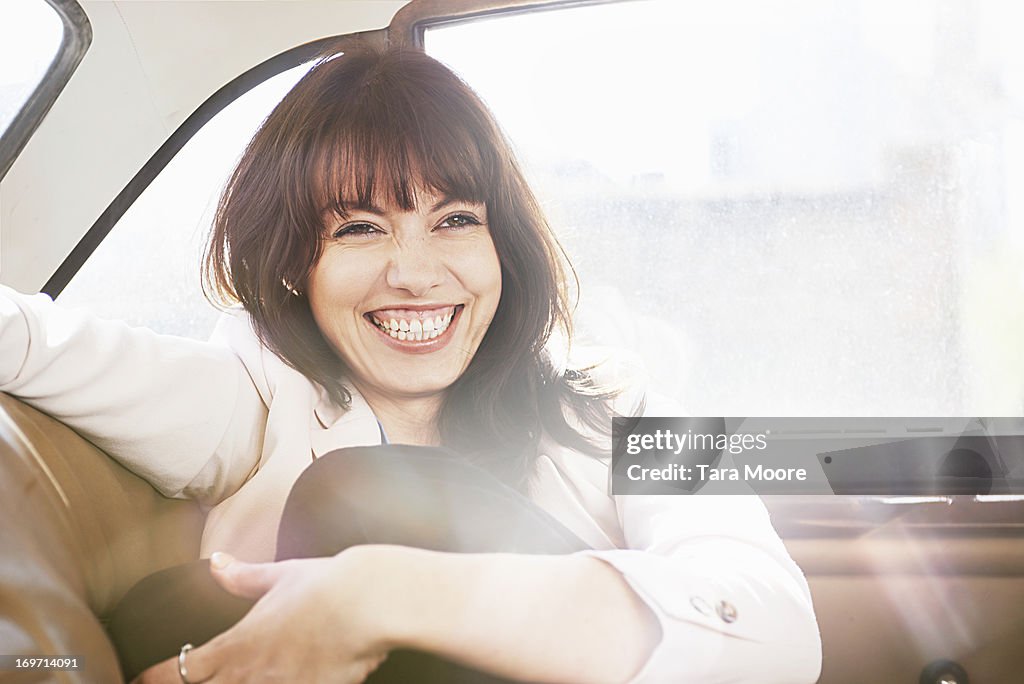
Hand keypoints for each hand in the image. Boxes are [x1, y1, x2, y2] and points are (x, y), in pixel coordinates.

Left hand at [131, 550, 388, 682]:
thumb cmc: (326, 584)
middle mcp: (251, 677)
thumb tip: (216, 563)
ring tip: (242, 681)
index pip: (177, 672)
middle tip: (184, 682)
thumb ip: (243, 577)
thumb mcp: (280, 576)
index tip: (138, 680)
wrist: (370, 603)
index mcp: (236, 645)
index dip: (151, 678)